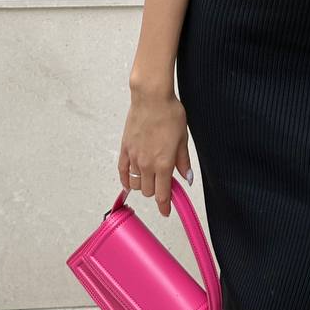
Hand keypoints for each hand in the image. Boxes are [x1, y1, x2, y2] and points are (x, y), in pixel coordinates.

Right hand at [119, 90, 192, 215]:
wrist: (151, 98)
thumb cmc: (170, 114)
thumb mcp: (183, 138)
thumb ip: (183, 161)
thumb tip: (187, 178)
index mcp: (163, 163)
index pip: (162, 194)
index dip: (164, 206)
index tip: (166, 211)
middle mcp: (147, 164)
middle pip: (148, 191)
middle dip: (157, 192)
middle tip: (165, 183)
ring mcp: (134, 157)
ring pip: (135, 183)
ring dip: (143, 185)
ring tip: (150, 178)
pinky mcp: (125, 149)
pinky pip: (122, 171)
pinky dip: (126, 179)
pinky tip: (130, 181)